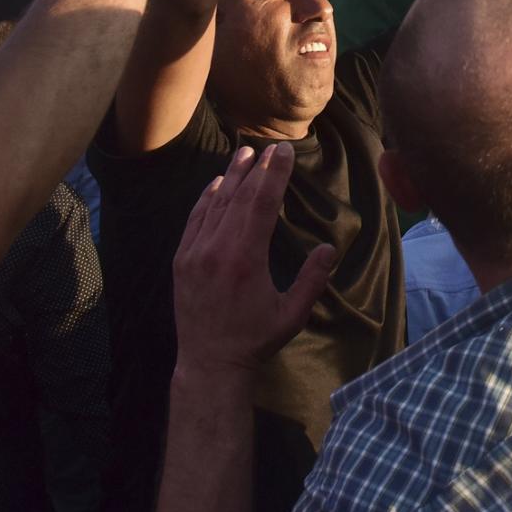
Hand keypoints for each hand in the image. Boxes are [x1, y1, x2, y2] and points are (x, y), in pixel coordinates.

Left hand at [172, 144, 336, 377]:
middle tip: (270, 147)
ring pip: (215, 204)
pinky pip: (194, 220)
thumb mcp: (292, 314)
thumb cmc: (255, 340)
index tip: (283, 152)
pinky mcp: (181, 261)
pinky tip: (215, 184)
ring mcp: (195, 254)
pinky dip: (206, 198)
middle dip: (256, 169)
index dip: (274, 174)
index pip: (263, 204)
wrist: (210, 364)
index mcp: (246, 259)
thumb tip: (330, 248)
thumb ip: (312, 279)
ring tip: (244, 153)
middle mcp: (217, 250)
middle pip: (239, 197)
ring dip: (230, 176)